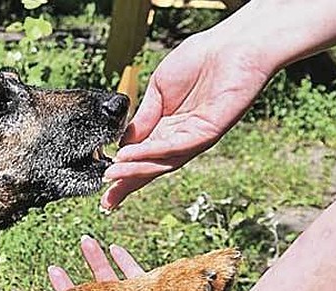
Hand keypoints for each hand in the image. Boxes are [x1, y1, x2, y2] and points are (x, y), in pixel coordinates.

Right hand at [101, 32, 274, 209]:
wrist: (232, 45)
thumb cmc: (200, 59)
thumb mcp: (158, 89)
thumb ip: (142, 117)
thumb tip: (122, 142)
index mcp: (167, 127)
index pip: (142, 154)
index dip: (124, 172)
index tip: (103, 187)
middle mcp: (180, 137)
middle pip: (151, 166)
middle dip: (128, 183)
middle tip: (107, 201)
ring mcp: (194, 137)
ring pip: (162, 162)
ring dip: (135, 170)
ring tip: (111, 175)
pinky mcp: (207, 132)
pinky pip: (175, 147)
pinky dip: (151, 153)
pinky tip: (130, 155)